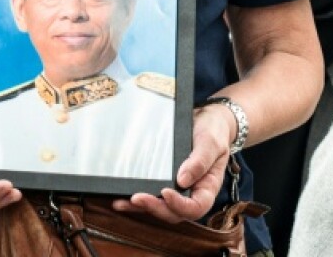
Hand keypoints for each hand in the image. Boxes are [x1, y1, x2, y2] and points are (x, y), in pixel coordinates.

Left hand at [112, 102, 234, 222]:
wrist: (206, 120)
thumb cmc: (213, 132)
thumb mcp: (211, 143)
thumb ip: (200, 161)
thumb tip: (182, 180)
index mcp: (207, 188)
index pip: (195, 207)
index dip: (179, 205)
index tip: (165, 192)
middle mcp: (191, 193)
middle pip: (174, 212)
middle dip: (154, 208)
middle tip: (137, 198)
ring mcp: (177, 190)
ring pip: (160, 207)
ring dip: (141, 208)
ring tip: (121, 202)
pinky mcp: (164, 182)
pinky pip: (151, 195)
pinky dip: (135, 200)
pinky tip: (120, 198)